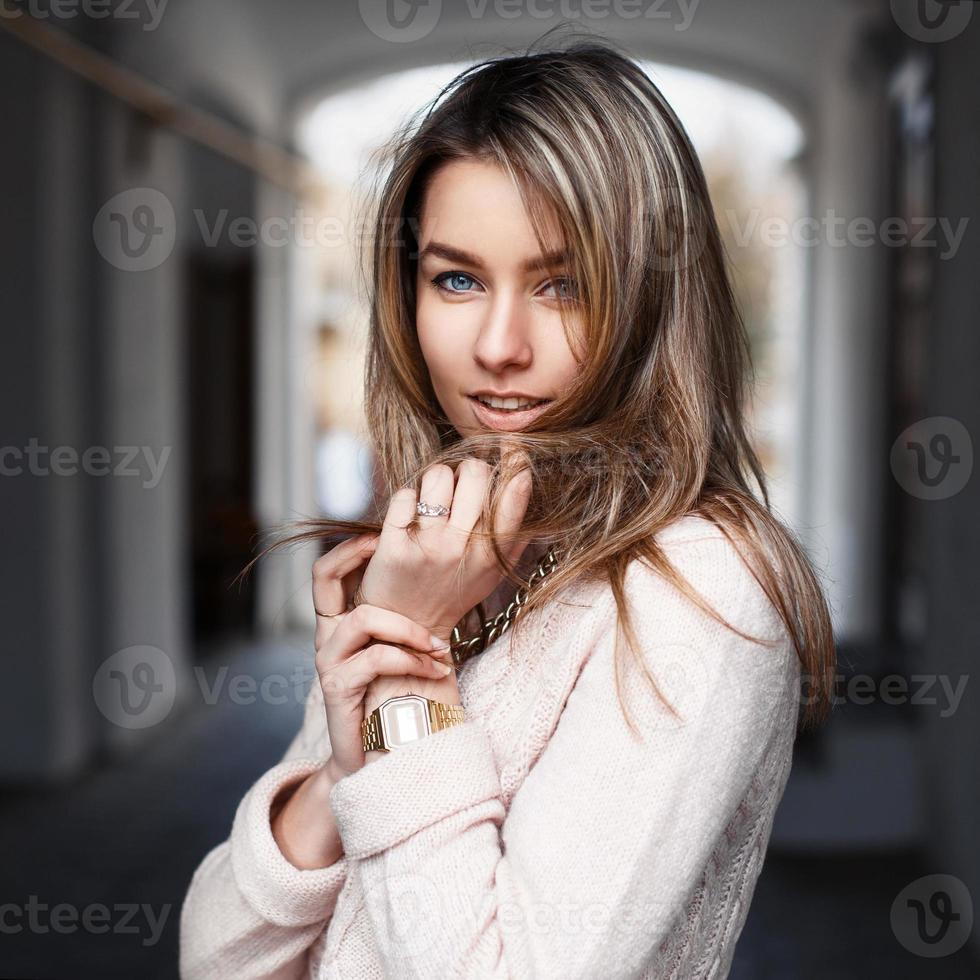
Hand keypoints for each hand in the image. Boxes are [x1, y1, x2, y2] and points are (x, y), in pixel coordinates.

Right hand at [311, 533, 453, 779]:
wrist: (381, 760)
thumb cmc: (399, 699)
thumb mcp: (402, 650)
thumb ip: (405, 619)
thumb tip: (441, 579)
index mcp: (339, 622)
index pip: (328, 570)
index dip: (352, 545)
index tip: (385, 534)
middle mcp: (326, 636)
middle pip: (323, 575)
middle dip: (359, 554)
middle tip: (394, 550)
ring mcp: (328, 660)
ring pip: (365, 617)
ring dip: (411, 629)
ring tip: (441, 647)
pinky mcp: (338, 687)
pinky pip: (377, 658)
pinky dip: (414, 662)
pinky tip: (437, 672)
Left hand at [356, 455, 533, 639]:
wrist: (409, 625)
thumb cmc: (454, 591)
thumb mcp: (494, 572)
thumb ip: (515, 537)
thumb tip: (528, 488)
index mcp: (492, 554)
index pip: (514, 497)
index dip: (517, 464)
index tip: (512, 447)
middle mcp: (462, 549)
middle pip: (475, 473)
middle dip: (469, 469)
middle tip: (462, 485)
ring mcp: (428, 547)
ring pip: (437, 476)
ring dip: (436, 480)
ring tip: (435, 498)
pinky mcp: (394, 547)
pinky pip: (404, 495)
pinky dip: (407, 498)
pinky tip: (410, 515)